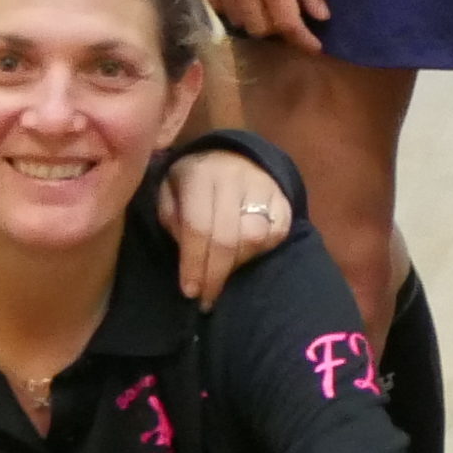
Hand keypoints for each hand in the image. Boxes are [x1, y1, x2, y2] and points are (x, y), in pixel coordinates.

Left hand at [158, 149, 291, 306]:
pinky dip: (260, 252)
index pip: (198, 226)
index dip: (194, 263)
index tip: (190, 291)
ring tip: (224, 273)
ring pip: (255, 237)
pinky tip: (244, 256)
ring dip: (238, 263)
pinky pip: (277, 234)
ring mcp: (264, 185)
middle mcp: (235, 177)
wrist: (230, 154)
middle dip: (216, 274)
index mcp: (200, 174)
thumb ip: (172, 222)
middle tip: (207, 298)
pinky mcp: (284, 197)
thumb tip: (188, 258)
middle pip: (229, 236)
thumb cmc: (191, 182)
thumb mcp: (168, 194)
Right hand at [193, 0, 326, 52]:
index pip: (286, 22)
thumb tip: (320, 15)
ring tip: (270, 4)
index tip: (314, 46)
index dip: (302, 39)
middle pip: (260, 27)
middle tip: (293, 17)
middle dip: (280, 29)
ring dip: (256, 19)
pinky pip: (216, 4)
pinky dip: (233, 7)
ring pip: (236, 19)